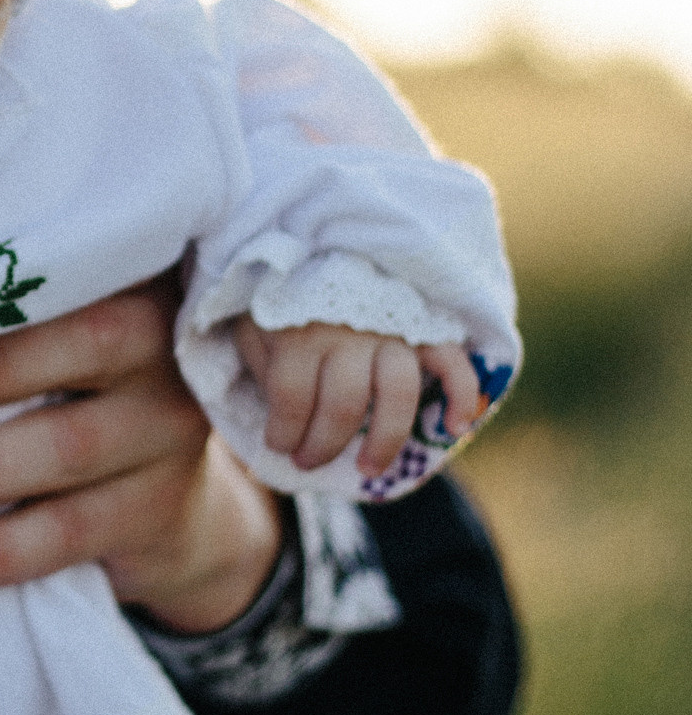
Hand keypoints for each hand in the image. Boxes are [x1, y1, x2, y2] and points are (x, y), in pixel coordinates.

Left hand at [0, 278, 284, 631]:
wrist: (171, 501)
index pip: (64, 274)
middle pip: (79, 346)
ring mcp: (170, 432)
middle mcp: (162, 349)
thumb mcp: (52, 341)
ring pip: (68, 448)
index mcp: (127, 285)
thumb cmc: (73, 394)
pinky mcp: (160, 512)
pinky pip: (76, 531)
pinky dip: (5, 549)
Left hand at [233, 320, 482, 475]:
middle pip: (344, 406)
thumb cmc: (283, 296)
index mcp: (299, 330)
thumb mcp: (253, 323)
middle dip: (323, 445)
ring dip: (385, 440)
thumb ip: (260, 362)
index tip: (277, 444)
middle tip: (308, 461)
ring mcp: (391, 330)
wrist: (324, 246)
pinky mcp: (424, 327)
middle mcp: (349, 331)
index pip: (292, 398)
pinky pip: (453, 361)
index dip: (283, 432)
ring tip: (367, 469)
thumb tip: (276, 415)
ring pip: (398, 394)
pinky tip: (455, 427)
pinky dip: (462, 394)